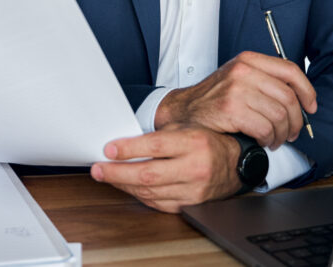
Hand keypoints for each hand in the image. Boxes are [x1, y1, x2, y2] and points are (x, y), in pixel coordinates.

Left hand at [90, 125, 241, 212]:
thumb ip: (158, 136)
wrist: (234, 163)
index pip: (155, 146)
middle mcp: (195, 167)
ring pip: (151, 192)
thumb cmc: (206, 142)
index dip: (128, 149)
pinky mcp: (191, 204)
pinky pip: (159, 203)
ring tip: (108, 176)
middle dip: (117, 172)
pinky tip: (129, 187)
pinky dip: (140, 195)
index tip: (108, 149)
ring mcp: (194, 189)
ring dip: (124, 185)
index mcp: (193, 142)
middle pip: (149, 174)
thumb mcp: (185, 128)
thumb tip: (123, 144)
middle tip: (98, 169)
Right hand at [156, 51, 316, 147]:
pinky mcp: (231, 109)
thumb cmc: (214, 99)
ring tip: (275, 139)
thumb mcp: (239, 79)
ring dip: (282, 134)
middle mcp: (243, 71)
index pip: (290, 70)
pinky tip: (263, 141)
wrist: (184, 111)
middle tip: (292, 132)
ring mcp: (236, 89)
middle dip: (296, 120)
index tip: (311, 106)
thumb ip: (265, 80)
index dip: (307, 91)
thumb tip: (299, 97)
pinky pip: (265, 128)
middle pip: (288, 97)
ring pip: (279, 115)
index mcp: (248, 60)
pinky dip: (269, 139)